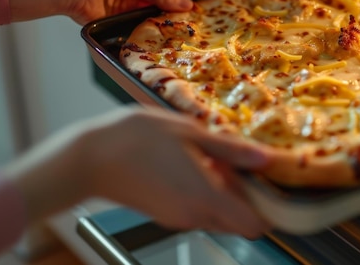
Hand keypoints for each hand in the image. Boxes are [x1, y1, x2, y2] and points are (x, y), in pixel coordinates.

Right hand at [4, 105, 271, 238]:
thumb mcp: (189, 133)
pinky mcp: (164, 214)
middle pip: (237, 221)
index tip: (270, 185)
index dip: (268, 210)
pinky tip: (192, 164)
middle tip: (241, 163)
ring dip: (224, 193)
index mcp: (205, 198)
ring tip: (213, 158)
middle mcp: (194, 216)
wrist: (89, 158)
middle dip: (246, 198)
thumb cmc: (137, 138)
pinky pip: (197, 210)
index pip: (254, 226)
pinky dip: (205, 193)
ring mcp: (177, 218)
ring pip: (218, 215)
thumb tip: (265, 159)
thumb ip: (229, 150)